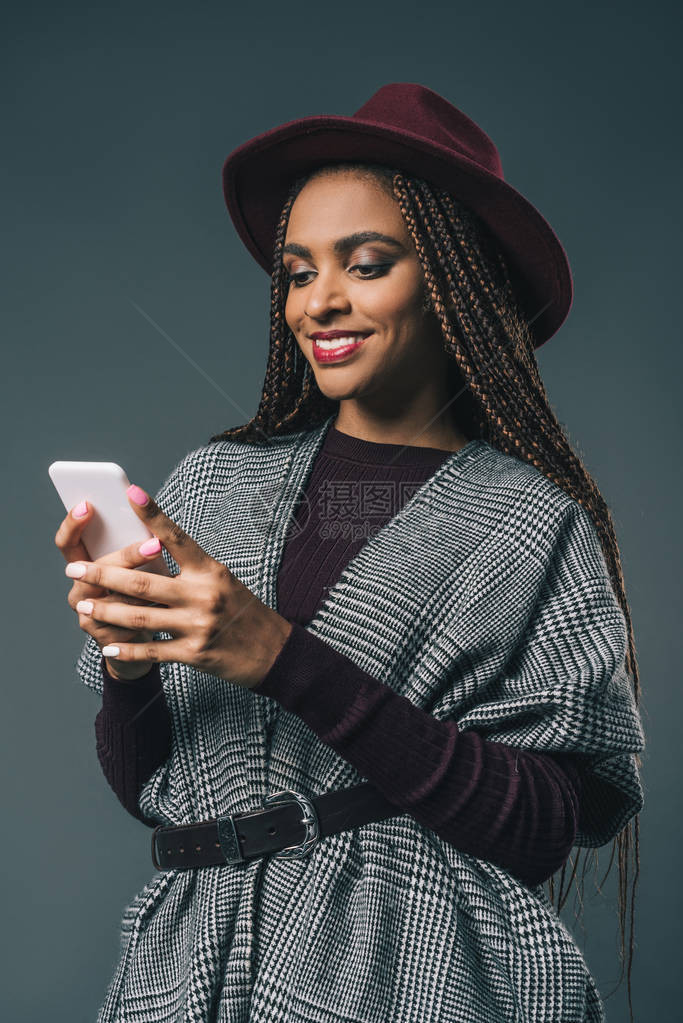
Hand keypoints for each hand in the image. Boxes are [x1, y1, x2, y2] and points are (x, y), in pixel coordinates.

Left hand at [63, 483, 292, 689]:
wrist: (275, 653)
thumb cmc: (245, 612)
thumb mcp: (224, 581)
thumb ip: (191, 570)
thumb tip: (152, 551)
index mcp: (211, 570)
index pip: (177, 537)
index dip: (153, 514)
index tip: (131, 492)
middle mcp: (204, 594)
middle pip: (144, 582)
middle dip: (103, 574)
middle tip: (75, 568)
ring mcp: (199, 625)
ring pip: (141, 616)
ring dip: (106, 610)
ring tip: (83, 603)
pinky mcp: (195, 653)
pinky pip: (153, 650)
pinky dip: (128, 649)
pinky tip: (109, 647)